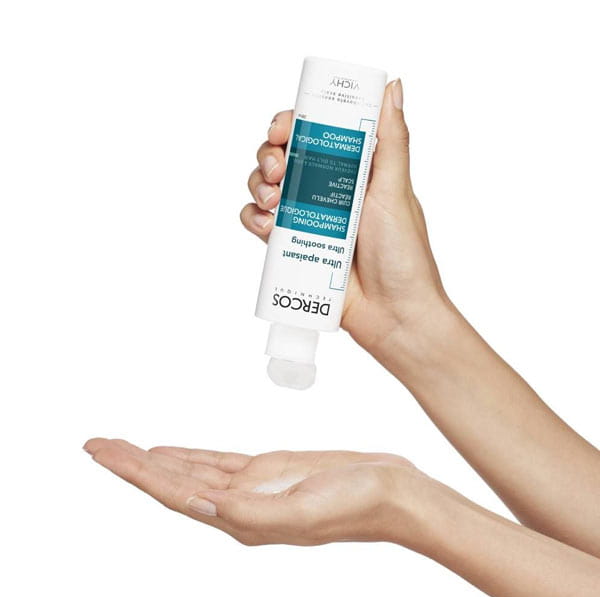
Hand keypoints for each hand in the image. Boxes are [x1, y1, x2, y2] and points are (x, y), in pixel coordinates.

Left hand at [84, 439, 430, 546]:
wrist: (393, 494)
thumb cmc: (358, 506)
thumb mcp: (303, 512)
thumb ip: (252, 513)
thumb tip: (203, 505)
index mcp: (240, 519)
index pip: (172, 492)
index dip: (133, 472)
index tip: (100, 452)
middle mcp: (238, 506)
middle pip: (171, 481)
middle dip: (131, 463)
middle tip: (95, 444)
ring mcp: (252, 488)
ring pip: (190, 471)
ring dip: (154, 460)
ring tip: (123, 447)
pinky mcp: (269, 471)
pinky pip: (216, 462)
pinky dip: (188, 456)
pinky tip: (171, 453)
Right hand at [241, 79, 450, 356]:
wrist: (392, 314)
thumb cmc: (403, 255)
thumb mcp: (396, 191)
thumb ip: (391, 141)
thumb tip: (393, 87)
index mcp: (352, 171)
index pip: (313, 133)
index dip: (291, 124)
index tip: (283, 128)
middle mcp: (325, 191)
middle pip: (281, 157)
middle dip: (269, 156)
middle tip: (278, 170)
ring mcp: (307, 220)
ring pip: (264, 188)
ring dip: (258, 186)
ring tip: (273, 201)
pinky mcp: (292, 248)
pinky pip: (258, 225)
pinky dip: (254, 220)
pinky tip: (267, 227)